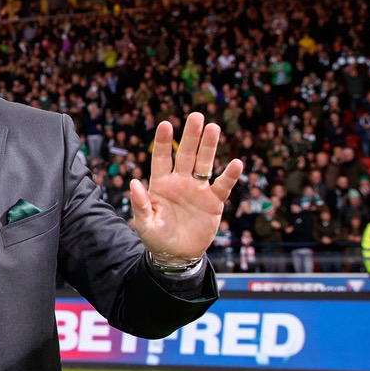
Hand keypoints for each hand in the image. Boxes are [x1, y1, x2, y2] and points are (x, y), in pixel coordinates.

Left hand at [130, 112, 244, 262]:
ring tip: (214, 128)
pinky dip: (229, 175)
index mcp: (161, 184)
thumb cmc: (156, 237)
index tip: (166, 124)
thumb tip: (134, 183)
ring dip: (209, 146)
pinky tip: (236, 163)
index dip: (164, 142)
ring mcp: (198, 190)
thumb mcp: (145, 223)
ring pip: (205, 164)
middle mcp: (180, 182)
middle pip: (187, 154)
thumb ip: (140, 204)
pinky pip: (222, 186)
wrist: (177, 254)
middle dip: (191, 136)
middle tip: (197, 115)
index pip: (162, 158)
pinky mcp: (214, 202)